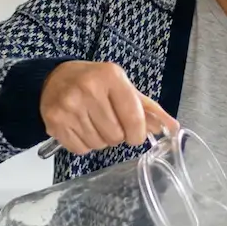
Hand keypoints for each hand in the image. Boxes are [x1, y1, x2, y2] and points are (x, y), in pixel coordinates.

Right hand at [40, 61, 177, 154]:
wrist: (54, 79)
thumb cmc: (94, 82)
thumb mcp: (122, 86)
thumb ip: (148, 108)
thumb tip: (172, 128)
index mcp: (110, 76)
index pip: (133, 117)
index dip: (137, 133)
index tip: (135, 135)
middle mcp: (88, 89)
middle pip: (116, 135)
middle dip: (118, 135)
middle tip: (110, 123)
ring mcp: (69, 107)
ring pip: (99, 144)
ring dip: (101, 140)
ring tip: (94, 123)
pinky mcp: (55, 122)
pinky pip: (81, 149)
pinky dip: (85, 144)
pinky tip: (81, 128)